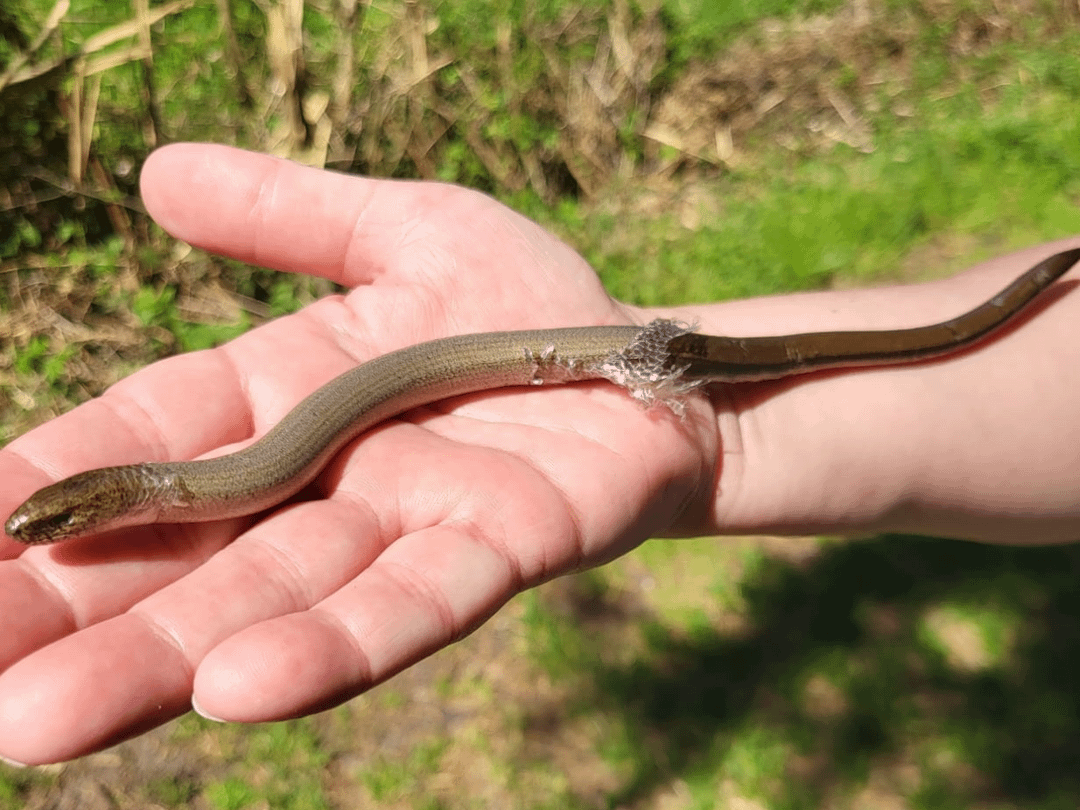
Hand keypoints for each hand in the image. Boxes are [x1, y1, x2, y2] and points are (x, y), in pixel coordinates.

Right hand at [0, 144, 716, 762]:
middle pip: (186, 549)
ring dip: (160, 659)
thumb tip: (158, 172)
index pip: (150, 439)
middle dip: (73, 610)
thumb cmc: (527, 301)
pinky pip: (411, 604)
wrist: (648, 362)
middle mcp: (333, 476)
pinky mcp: (502, 547)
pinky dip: (330, 646)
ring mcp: (414, 520)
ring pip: (275, 599)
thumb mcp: (406, 229)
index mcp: (291, 394)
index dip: (55, 480)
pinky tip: (234, 690)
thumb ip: (291, 214)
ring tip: (42, 717)